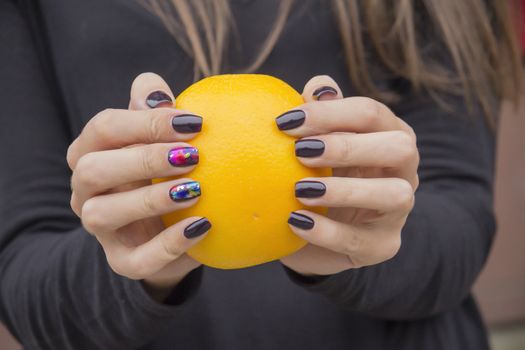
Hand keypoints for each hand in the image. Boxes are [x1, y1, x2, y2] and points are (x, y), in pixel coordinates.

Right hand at [67, 73, 209, 300]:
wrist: (170, 228)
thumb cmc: (164, 171)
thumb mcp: (161, 138)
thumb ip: (155, 111)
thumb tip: (155, 90)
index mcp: (92, 152)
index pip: (103, 128)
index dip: (145, 122)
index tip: (193, 123)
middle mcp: (86, 190)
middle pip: (91, 169)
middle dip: (143, 159)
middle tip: (192, 156)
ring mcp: (100, 229)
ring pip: (101, 215)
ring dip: (149, 200)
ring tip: (195, 190)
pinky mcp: (122, 261)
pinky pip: (137, 260)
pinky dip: (169, 244)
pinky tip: (202, 226)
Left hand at [279, 76, 418, 275]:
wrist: (313, 231)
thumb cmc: (317, 175)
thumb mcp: (314, 144)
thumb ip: (319, 115)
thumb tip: (319, 87)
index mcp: (388, 135)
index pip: (372, 114)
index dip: (331, 113)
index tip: (286, 121)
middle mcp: (403, 170)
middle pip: (399, 147)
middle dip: (348, 146)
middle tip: (299, 152)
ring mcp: (398, 211)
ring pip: (394, 194)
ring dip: (345, 190)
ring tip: (301, 190)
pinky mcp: (383, 245)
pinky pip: (362, 240)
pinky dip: (327, 232)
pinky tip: (295, 221)